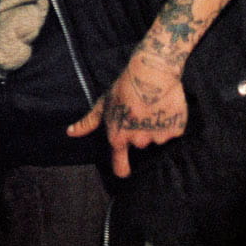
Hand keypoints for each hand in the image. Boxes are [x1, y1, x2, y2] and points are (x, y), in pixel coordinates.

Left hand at [68, 47, 188, 176]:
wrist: (152, 72)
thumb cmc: (124, 86)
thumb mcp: (103, 104)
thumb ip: (88, 122)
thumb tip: (70, 132)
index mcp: (118, 137)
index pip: (119, 162)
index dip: (121, 168)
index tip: (123, 173)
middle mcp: (138, 140)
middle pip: (140, 143)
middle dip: (140, 131)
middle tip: (140, 112)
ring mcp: (157, 136)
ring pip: (157, 137)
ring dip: (157, 126)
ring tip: (153, 107)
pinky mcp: (175, 129)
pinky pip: (173, 131)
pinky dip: (172, 121)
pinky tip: (166, 107)